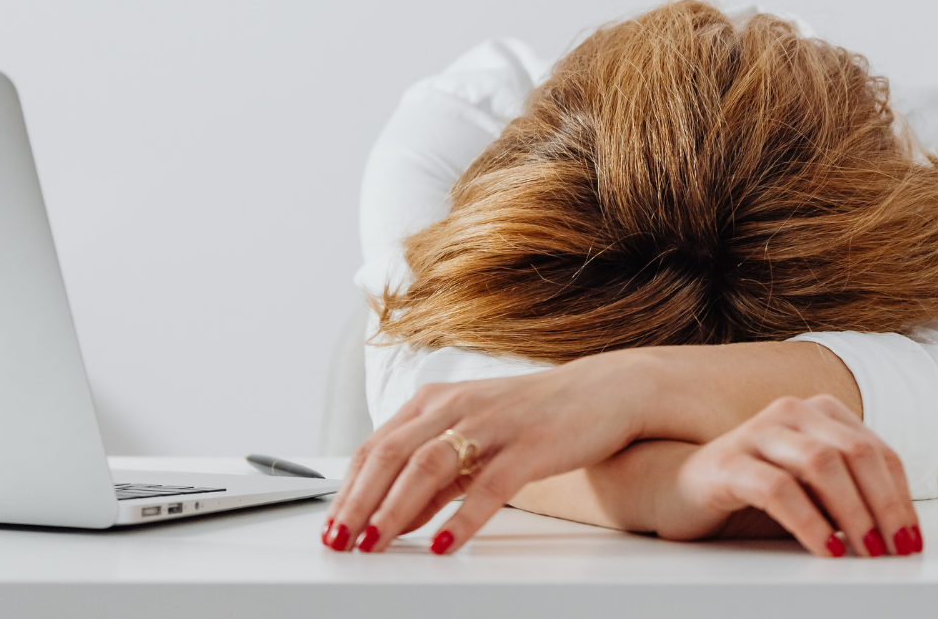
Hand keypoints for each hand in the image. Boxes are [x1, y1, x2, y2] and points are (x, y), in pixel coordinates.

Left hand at [322, 352, 654, 553]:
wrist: (606, 392)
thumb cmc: (537, 417)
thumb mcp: (476, 442)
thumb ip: (436, 479)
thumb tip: (395, 517)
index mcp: (435, 401)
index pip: (375, 447)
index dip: (348, 489)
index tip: (330, 526)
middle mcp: (457, 406)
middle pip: (391, 455)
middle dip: (359, 502)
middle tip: (341, 541)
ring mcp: (493, 423)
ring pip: (428, 466)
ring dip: (396, 508)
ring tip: (375, 543)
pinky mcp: (530, 444)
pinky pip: (489, 485)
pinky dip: (462, 518)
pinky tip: (444, 544)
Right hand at [662, 395, 921, 556]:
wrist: (680, 491)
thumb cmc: (754, 492)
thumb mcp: (812, 490)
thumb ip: (851, 493)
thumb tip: (901, 532)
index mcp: (821, 413)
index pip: (877, 451)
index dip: (901, 497)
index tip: (912, 538)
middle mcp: (792, 413)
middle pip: (856, 453)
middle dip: (885, 505)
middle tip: (897, 549)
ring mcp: (758, 432)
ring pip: (822, 464)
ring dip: (853, 512)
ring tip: (866, 550)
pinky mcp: (729, 462)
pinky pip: (779, 489)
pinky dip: (810, 522)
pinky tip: (825, 548)